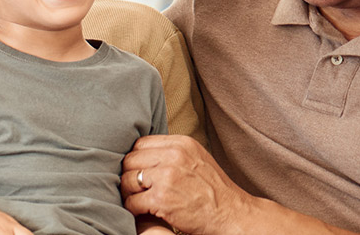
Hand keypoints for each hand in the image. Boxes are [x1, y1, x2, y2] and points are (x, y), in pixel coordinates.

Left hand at [121, 135, 254, 233]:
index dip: (136, 159)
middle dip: (129, 175)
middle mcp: (173, 156)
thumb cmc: (215, 191)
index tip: (139, 171)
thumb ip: (173, 153)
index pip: (141, 144)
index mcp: (181, 144)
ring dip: (129, 193)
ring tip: (139, 200)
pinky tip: (143, 211)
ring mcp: (166, 177)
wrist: (232, 215)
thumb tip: (144, 154)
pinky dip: (133, 209)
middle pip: (130, 160)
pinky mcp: (161, 199)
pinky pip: (132, 202)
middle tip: (135, 188)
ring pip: (127, 180)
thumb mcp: (198, 159)